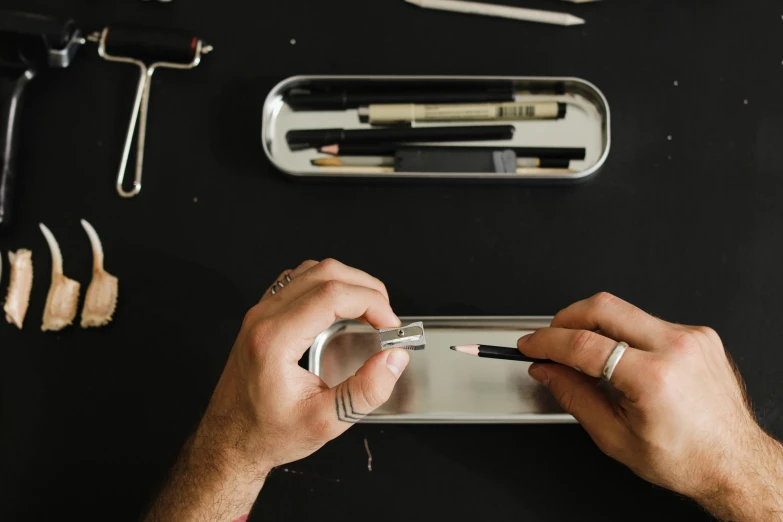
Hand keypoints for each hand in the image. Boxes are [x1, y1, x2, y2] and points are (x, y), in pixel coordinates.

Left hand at [144, 259, 409, 521]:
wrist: (229, 441)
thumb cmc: (268, 433)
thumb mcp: (325, 422)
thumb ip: (365, 391)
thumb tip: (393, 360)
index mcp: (275, 339)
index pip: (332, 295)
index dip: (372, 303)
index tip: (390, 325)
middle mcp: (264, 318)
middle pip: (325, 273)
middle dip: (365, 288)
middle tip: (386, 316)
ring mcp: (260, 313)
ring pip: (311, 270)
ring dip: (347, 282)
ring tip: (369, 309)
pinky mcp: (262, 315)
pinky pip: (297, 280)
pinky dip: (327, 285)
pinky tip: (341, 307)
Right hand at [519, 293, 782, 521]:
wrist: (734, 462)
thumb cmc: (686, 458)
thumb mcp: (615, 437)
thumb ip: (573, 396)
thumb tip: (547, 371)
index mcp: (654, 378)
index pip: (583, 344)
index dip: (547, 342)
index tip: (530, 345)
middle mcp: (676, 347)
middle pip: (603, 306)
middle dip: (565, 317)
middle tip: (549, 337)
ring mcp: (691, 337)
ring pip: (624, 309)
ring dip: (593, 326)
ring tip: (583, 355)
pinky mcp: (698, 335)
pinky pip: (647, 320)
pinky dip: (623, 334)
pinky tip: (618, 359)